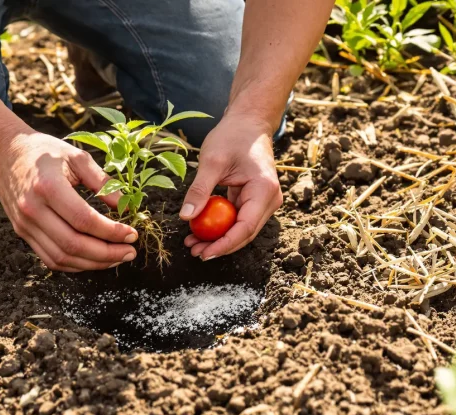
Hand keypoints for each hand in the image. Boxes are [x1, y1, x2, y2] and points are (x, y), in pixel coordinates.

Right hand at [0, 132, 137, 271]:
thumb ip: (102, 180)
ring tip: (117, 258)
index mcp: (48, 187)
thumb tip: (125, 205)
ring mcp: (25, 225)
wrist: (3, 153)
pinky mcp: (23, 233)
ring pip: (62, 258)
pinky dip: (75, 265)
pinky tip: (95, 259)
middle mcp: (33, 210)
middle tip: (130, 252)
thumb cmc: (43, 151)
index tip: (132, 234)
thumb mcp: (76, 156)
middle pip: (73, 245)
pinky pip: (50, 259)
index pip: (84, 220)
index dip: (112, 232)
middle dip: (107, 254)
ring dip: (93, 264)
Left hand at [179, 115, 282, 259]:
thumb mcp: (212, 161)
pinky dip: (221, 225)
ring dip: (219, 238)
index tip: (204, 253)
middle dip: (220, 246)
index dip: (225, 244)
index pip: (245, 227)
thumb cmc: (233, 135)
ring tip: (193, 244)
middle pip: (245, 232)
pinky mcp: (254, 199)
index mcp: (264, 189)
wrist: (248, 121)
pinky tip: (201, 229)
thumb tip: (185, 217)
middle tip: (194, 252)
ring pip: (241, 228)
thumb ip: (200, 190)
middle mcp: (269, 199)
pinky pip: (238, 218)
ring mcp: (263, 200)